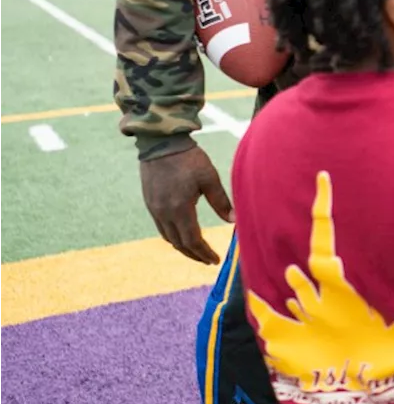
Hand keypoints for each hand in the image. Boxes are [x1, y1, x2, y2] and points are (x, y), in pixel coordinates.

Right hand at [140, 145, 233, 263]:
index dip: (204, 252)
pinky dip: (173, 236)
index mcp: (180, 208)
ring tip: (197, 251)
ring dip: (183, 247)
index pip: (192, 240)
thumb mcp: (209, 178)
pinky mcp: (150, 203)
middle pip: (179, 243)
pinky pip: (161, 227)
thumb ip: (221, 201)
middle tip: (208, 260)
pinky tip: (183, 234)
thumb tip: (234, 221)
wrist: (161, 143)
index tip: (215, 260)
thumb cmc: (189, 158)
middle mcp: (164, 213)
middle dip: (194, 254)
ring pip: (168, 237)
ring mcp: (154, 209)